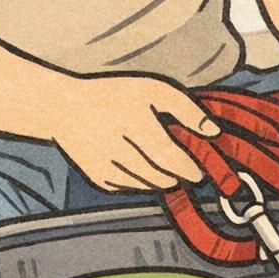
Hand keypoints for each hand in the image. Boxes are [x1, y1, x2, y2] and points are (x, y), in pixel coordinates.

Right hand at [45, 75, 218, 191]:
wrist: (65, 108)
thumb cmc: (114, 95)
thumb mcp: (153, 90)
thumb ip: (186, 109)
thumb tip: (213, 131)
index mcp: (136, 126)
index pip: (170, 159)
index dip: (188, 169)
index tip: (198, 172)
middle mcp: (120, 150)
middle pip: (161, 176)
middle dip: (176, 176)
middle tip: (184, 170)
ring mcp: (107, 168)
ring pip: (147, 185)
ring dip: (160, 180)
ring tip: (162, 165)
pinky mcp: (99, 178)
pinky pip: (130, 187)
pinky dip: (140, 181)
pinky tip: (138, 165)